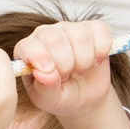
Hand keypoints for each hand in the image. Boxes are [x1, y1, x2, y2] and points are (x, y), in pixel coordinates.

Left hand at [15, 19, 129, 128]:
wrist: (81, 100)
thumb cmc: (58, 98)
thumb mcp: (46, 99)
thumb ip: (42, 86)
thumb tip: (46, 73)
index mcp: (29, 49)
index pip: (31, 44)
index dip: (42, 58)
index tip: (51, 77)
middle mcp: (47, 34)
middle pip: (57, 37)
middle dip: (66, 64)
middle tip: (68, 78)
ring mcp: (70, 28)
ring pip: (80, 35)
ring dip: (84, 61)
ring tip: (79, 72)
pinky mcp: (93, 29)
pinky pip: (100, 31)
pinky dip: (100, 49)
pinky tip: (94, 61)